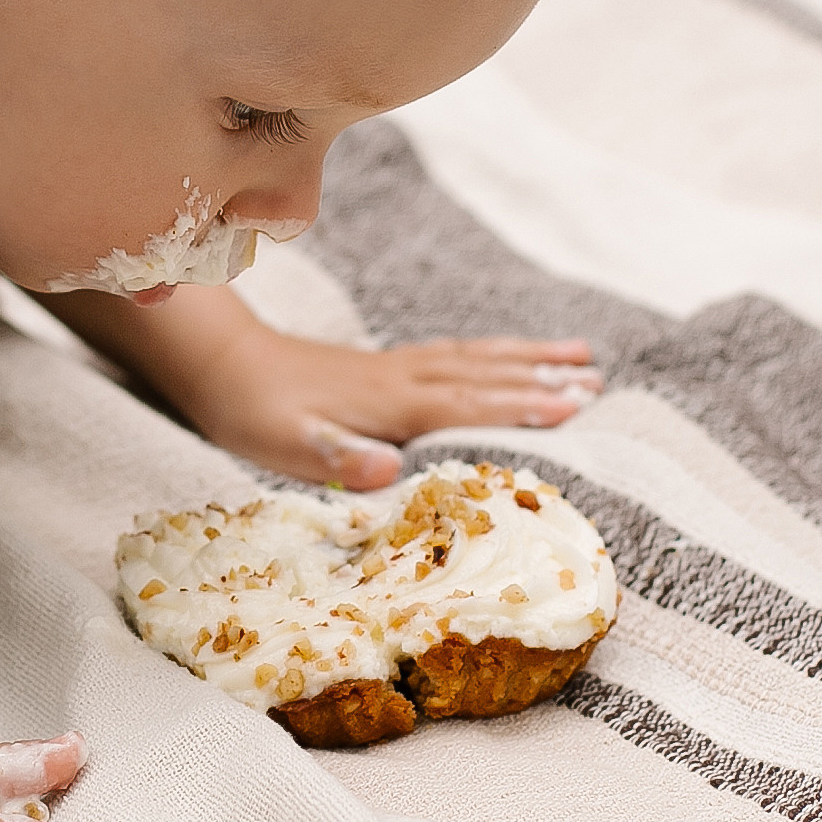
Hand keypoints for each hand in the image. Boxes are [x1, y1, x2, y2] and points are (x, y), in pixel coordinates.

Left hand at [188, 328, 603, 488]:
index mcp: (389, 403)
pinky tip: (506, 357)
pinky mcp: (383, 366)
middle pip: (485, 376)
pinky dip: (490, 354)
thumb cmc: (253, 412)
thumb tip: (388, 467)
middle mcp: (402, 378)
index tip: (574, 408)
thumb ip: (337, 457)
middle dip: (543, 379)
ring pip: (475, 359)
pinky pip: (454, 356)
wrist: (221, 363)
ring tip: (581, 355)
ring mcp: (395, 368)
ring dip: (527, 357)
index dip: (520, 407)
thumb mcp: (286, 447)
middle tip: (601, 384)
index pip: (468, 405)